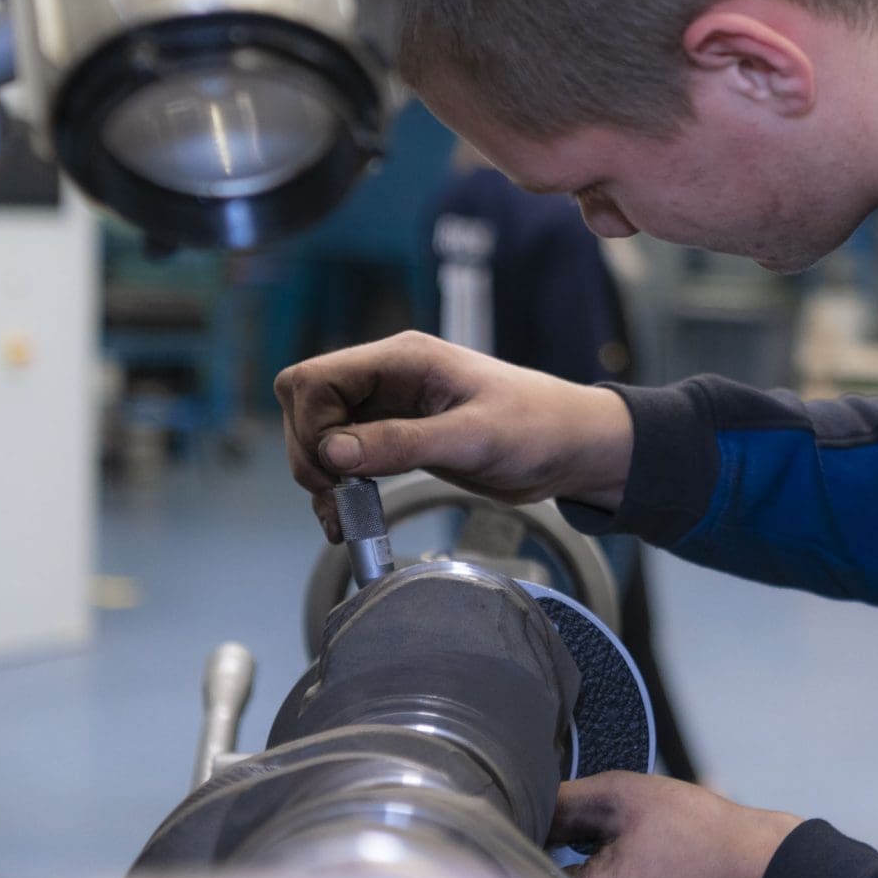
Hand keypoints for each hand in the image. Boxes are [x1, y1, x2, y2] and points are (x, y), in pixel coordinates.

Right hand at [275, 331, 633, 539]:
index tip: (337, 470)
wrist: (570, 447)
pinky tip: (349, 517)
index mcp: (403, 359)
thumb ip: (403, 443)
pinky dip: (339, 487)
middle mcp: (388, 377)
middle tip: (338, 494)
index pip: (315, 379)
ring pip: (321, 433)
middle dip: (310, 453)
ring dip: (320, 475)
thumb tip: (334, 452)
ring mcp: (390, 407)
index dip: (310, 426)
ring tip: (343, 516)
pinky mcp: (397, 437)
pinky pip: (346, 457)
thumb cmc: (536, 427)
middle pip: (307, 403)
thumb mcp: (473, 439)